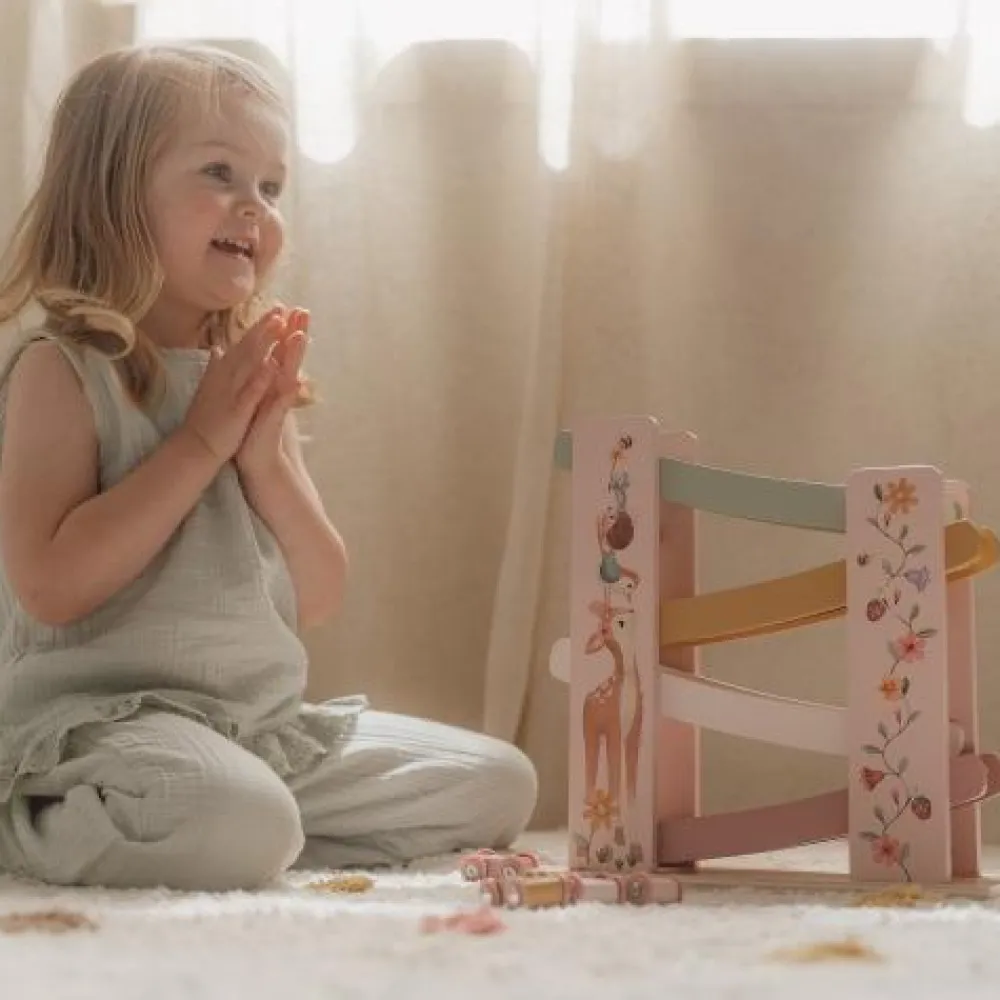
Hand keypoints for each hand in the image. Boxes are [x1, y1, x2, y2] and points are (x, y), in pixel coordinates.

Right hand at [180, 309, 283, 463]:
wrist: (195, 446)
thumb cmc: (206, 418)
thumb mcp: (211, 387)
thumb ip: (215, 367)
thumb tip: (216, 349)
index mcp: (224, 372)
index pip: (243, 345)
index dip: (259, 327)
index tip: (274, 310)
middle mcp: (227, 376)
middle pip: (247, 347)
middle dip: (264, 327)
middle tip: (280, 307)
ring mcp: (231, 391)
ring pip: (249, 362)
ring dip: (264, 342)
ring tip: (280, 324)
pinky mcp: (236, 409)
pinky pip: (250, 391)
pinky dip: (260, 377)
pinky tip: (272, 364)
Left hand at [235, 307, 309, 479]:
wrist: (258, 459)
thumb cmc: (253, 429)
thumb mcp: (254, 397)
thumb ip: (257, 377)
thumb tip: (259, 360)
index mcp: (271, 382)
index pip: (279, 351)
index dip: (284, 330)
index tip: (289, 306)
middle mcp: (279, 390)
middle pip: (289, 357)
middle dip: (297, 334)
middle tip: (305, 311)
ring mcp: (279, 404)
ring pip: (289, 375)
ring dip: (296, 356)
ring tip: (303, 335)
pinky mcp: (275, 421)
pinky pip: (282, 404)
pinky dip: (287, 392)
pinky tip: (294, 379)